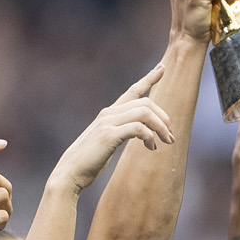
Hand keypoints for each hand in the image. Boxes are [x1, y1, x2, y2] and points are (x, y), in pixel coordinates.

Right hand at [51, 63, 175, 192]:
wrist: (70, 172)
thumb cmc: (89, 161)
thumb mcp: (107, 141)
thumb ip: (120, 132)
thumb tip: (139, 133)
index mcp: (109, 113)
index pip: (132, 90)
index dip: (149, 78)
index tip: (162, 67)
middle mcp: (109, 113)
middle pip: (145, 102)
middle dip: (163, 117)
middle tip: (170, 136)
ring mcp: (108, 123)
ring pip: (144, 113)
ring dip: (160, 127)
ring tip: (166, 141)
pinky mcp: (109, 135)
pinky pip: (137, 127)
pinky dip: (149, 136)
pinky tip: (151, 147)